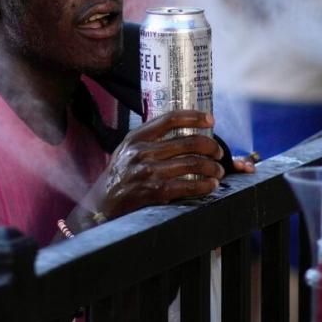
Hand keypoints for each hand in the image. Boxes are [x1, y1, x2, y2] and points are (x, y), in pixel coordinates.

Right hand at [91, 110, 229, 217]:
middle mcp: (142, 152)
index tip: (211, 120)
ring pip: (192, 164)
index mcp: (137, 137)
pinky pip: (188, 186)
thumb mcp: (127, 149)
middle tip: (218, 152)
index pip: (170, 119)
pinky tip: (211, 185)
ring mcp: (149, 172)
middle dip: (211, 146)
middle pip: (188, 142)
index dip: (194, 117)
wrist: (103, 204)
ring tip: (218, 171)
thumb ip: (149, 139)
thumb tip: (183, 130)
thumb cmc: (120, 175)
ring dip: (212, 167)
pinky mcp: (155, 192)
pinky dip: (205, 185)